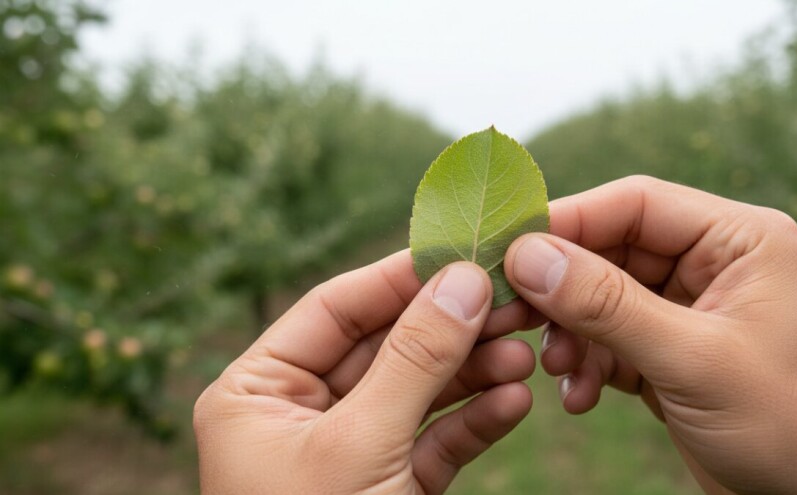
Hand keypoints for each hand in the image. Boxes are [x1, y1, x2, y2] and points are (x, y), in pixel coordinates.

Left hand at [194, 253, 536, 493]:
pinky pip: (434, 441)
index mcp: (255, 393)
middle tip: (512, 301)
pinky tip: (515, 400)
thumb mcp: (360, 447)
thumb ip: (413, 359)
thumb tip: (462, 279)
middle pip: (386, 347)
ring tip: (526, 352)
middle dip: (451, 327)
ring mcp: (346, 451)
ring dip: (473, 371)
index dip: (401, 278)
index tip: (464, 252)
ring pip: (417, 392)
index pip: (335, 309)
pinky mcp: (388, 487)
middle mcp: (297, 415)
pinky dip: (474, 421)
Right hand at [504, 176, 796, 493]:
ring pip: (600, 296)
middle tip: (516, 317)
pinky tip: (582, 395)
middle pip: (609, 249)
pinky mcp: (667, 347)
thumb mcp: (692, 360)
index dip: (569, 221)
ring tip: (560, 368)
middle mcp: (710, 261)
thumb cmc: (784, 425)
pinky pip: (607, 337)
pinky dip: (586, 363)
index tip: (510, 249)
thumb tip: (528, 257)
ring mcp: (686, 305)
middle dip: (563, 289)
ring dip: (571, 333)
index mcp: (738, 239)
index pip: (635, 203)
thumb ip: (607, 305)